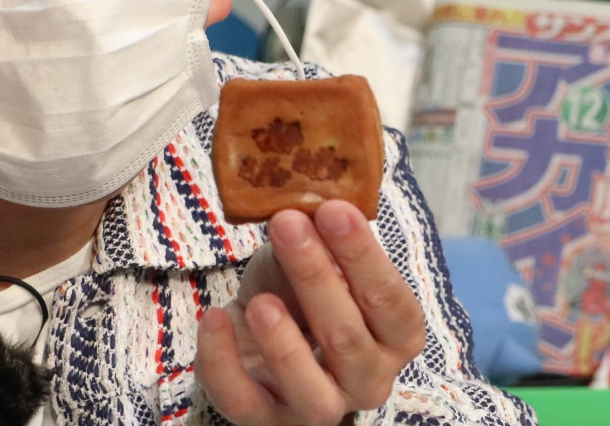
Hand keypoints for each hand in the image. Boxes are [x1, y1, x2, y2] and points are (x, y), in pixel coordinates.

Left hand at [195, 201, 425, 425]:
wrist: (252, 327)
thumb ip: (320, 238)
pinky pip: (243, 402)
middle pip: (347, 341)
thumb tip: (313, 206)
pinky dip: (223, 362)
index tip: (334, 210)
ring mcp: (318, 408)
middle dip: (316, 279)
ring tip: (261, 302)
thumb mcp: (313, 257)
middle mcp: (368, 380)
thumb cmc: (296, 289)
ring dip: (284, 345)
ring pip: (311, 394)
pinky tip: (214, 317)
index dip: (363, 257)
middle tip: (288, 226)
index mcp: (395, 337)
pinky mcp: (264, 420)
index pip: (390, 302)